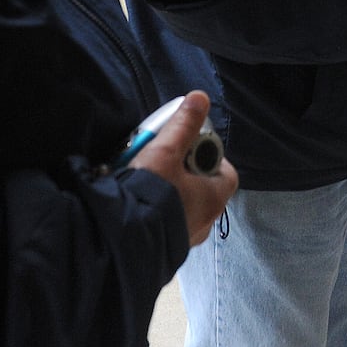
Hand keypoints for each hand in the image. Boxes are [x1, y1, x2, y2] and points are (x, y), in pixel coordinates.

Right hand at [131, 90, 237, 244]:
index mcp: (214, 199)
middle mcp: (206, 221)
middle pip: (203, 187)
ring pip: (184, 206)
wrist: (121, 242)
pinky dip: (157, 210)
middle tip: (162, 160)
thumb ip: (183, 125)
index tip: (189, 146)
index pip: (226, 172)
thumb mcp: (165, 152)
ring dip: (169, 191)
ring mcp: (187, 238)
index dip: (209, 156)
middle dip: (184, 171)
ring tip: (144, 179)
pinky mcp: (167, 249)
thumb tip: (200, 97)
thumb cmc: (150, 195)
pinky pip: (168, 223)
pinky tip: (136, 200)